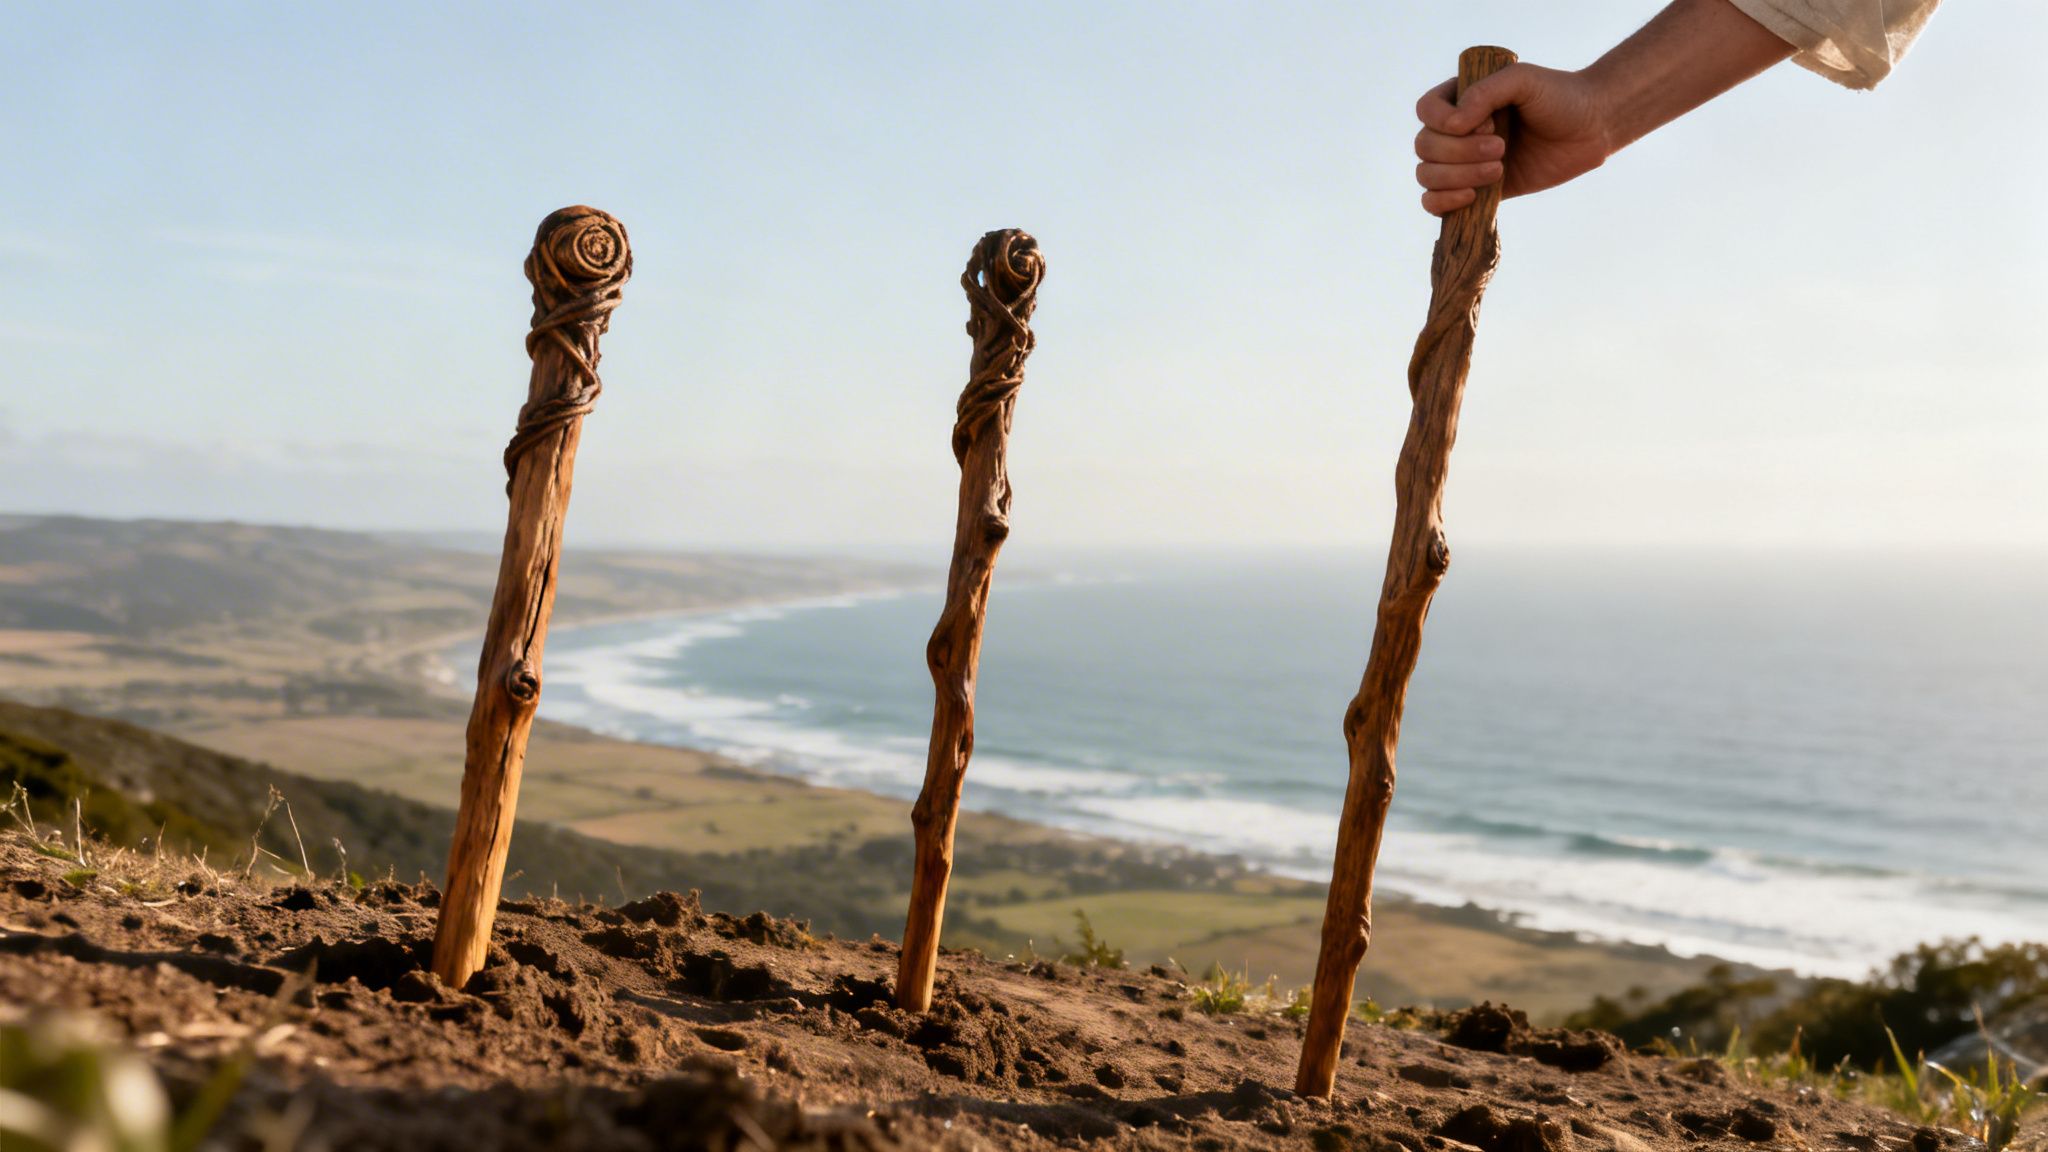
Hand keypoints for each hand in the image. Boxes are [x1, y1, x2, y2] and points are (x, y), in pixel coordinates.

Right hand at [1413, 63, 1614, 215]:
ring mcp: (1462, 162)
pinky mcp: (1474, 190)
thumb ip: (1485, 92)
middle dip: (1458, 152)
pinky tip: (1471, 196)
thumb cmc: (1558, 96)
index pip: (1425, 111)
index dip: (1442, 121)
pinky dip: (1442, 203)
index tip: (1483, 122)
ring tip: (1498, 169)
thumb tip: (1453, 125)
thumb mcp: (1522, 80)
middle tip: (1501, 147)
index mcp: (1461, 98)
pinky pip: (1434, 203)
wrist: (1591, 128)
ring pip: (1428, 175)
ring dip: (1457, 176)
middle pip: (1425, 147)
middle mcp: (1456, 130)